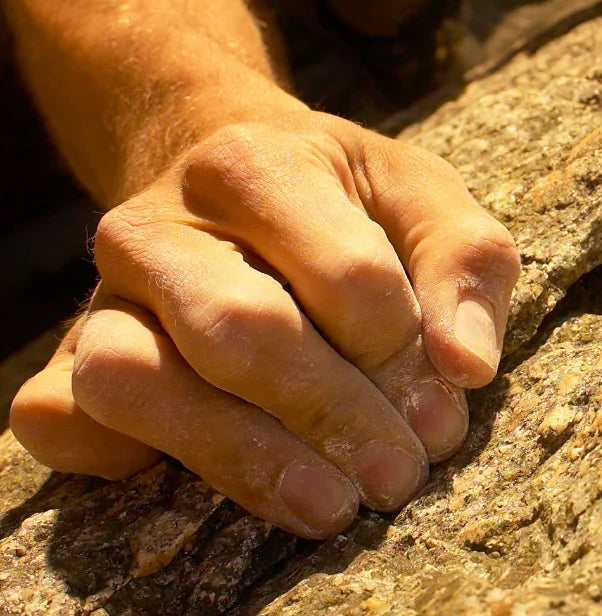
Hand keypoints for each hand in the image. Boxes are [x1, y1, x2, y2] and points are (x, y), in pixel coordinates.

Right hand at [9, 114, 519, 537]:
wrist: (234, 182)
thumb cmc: (343, 199)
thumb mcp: (421, 198)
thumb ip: (465, 262)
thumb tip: (468, 367)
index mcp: (255, 161)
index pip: (346, 271)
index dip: (402, 350)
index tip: (443, 401)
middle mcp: (159, 219)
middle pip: (244, 331)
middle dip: (336, 416)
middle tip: (400, 476)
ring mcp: (102, 290)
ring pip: (140, 382)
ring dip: (246, 460)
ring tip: (333, 504)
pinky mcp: (67, 352)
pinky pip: (67, 420)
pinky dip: (132, 462)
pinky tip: (228, 479)